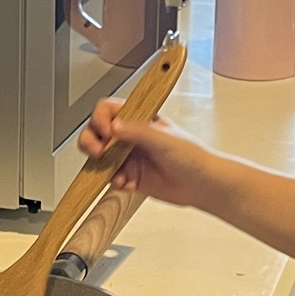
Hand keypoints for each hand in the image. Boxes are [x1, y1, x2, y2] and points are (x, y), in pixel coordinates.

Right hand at [78, 100, 213, 206]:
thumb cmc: (193, 156)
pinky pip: (111, 178)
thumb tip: (115, 125)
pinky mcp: (130, 176)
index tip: (106, 132)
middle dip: (92, 143)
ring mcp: (128, 156)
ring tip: (117, 173)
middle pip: (96, 132)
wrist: (202, 185)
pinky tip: (128, 184)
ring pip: (100, 157)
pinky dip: (115, 181)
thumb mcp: (164, 139)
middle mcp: (131, 135)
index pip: (108, 110)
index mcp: (139, 118)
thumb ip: (138, 131)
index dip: (101, 119)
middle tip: (99, 153)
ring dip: (103, 166)